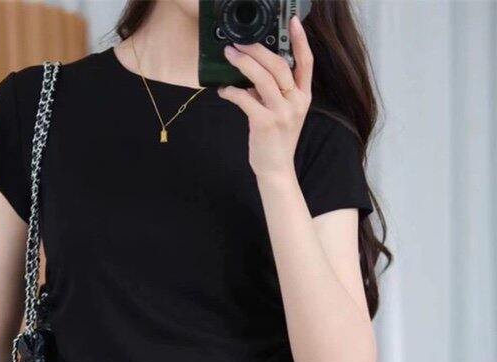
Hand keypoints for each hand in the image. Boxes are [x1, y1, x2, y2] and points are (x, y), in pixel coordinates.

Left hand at [217, 15, 312, 182]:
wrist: (276, 170)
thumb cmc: (275, 140)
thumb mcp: (281, 113)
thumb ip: (270, 92)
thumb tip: (250, 74)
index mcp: (303, 97)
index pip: (306, 63)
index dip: (301, 41)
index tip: (295, 22)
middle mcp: (296, 102)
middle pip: (279, 65)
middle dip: (257, 50)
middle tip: (239, 42)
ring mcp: (282, 113)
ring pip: (262, 79)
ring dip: (243, 64)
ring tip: (229, 55)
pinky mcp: (265, 124)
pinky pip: (245, 99)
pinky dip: (232, 92)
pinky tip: (223, 90)